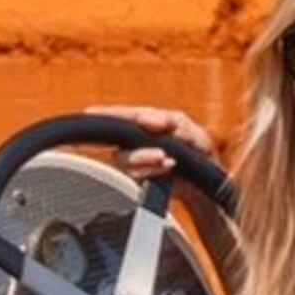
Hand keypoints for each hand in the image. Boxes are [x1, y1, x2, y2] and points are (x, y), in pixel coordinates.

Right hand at [85, 103, 212, 175]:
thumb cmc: (198, 150)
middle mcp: (135, 141)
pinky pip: (134, 178)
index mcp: (146, 123)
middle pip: (119, 144)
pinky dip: (151, 174)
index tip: (89, 113)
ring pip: (125, 163)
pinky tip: (168, 171)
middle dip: (139, 151)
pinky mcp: (138, 179)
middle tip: (161, 154)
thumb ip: (171, 121)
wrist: (206, 181)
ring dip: (147, 163)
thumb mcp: (192, 130)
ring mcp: (135, 162)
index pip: (120, 116)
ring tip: (170, 162)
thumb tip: (145, 119)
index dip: (103, 115)